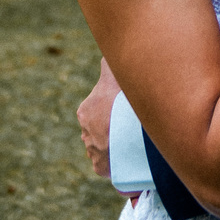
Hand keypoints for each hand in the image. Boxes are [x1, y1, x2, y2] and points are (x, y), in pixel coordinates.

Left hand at [76, 56, 119, 178]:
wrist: (129, 132)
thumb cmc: (121, 100)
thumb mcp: (114, 75)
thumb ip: (109, 63)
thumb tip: (107, 50)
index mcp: (86, 111)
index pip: (98, 107)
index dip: (113, 106)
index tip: (126, 106)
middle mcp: (85, 133)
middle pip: (100, 128)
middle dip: (113, 127)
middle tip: (131, 124)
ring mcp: (93, 152)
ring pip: (104, 146)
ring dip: (116, 144)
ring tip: (133, 140)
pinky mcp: (101, 168)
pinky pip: (109, 163)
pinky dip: (119, 160)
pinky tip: (129, 153)